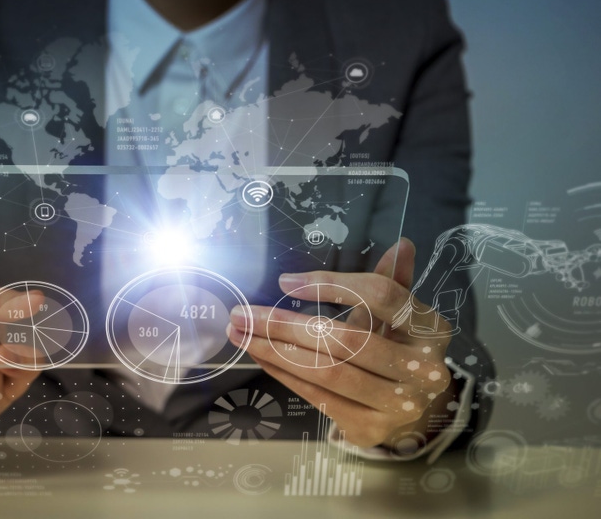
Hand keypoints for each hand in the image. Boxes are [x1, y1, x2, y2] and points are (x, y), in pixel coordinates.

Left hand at [227, 238, 458, 448]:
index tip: (286, 282)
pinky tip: (260, 356)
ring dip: (275, 351)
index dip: (332, 286)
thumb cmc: (398, 350)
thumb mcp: (399, 316)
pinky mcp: (371, 429)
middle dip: (285, 325)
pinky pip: (317, 397)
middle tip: (242, 313)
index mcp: (432, 330)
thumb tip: (402, 245)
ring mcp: (398, 404)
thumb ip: (394, 282)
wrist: (414, 410)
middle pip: (346, 340)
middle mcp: (422, 370)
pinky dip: (283, 375)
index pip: (380, 296)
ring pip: (327, 371)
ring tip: (239, 334)